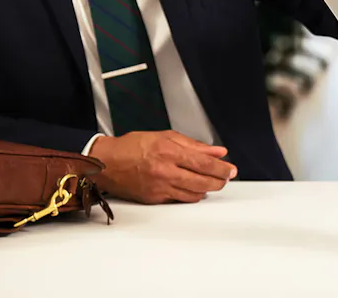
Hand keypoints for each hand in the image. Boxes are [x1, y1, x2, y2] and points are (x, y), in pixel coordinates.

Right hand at [88, 130, 236, 203]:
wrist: (106, 163)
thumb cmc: (132, 146)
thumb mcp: (166, 137)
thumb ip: (194, 145)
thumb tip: (217, 151)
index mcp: (168, 152)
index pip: (203, 163)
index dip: (221, 168)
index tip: (231, 169)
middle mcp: (165, 171)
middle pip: (202, 181)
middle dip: (219, 181)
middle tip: (226, 177)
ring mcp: (159, 187)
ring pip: (193, 194)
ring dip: (207, 189)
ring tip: (213, 182)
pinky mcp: (154, 199)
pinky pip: (180, 200)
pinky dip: (192, 195)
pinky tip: (195, 189)